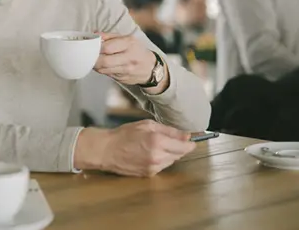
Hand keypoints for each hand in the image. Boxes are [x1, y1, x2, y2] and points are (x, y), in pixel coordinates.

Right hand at [74, 120, 194, 176]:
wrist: (106, 150)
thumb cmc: (124, 134)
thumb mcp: (147, 125)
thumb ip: (169, 130)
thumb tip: (186, 136)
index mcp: (157, 141)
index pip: (184, 146)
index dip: (190, 143)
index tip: (192, 140)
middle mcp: (158, 156)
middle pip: (179, 154)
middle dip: (178, 147)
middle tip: (169, 139)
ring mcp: (154, 167)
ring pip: (172, 161)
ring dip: (169, 153)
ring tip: (155, 145)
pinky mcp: (149, 174)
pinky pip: (162, 166)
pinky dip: (161, 159)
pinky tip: (149, 153)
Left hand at [94, 32, 166, 91]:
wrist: (151, 67)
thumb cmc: (136, 50)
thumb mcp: (127, 38)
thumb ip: (109, 36)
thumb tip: (94, 35)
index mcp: (129, 44)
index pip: (107, 47)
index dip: (96, 47)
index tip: (91, 46)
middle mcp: (129, 58)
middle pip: (104, 61)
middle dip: (93, 58)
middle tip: (88, 55)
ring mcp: (126, 70)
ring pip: (103, 70)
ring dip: (95, 65)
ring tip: (94, 59)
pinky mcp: (122, 79)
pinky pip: (107, 74)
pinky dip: (101, 69)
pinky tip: (102, 65)